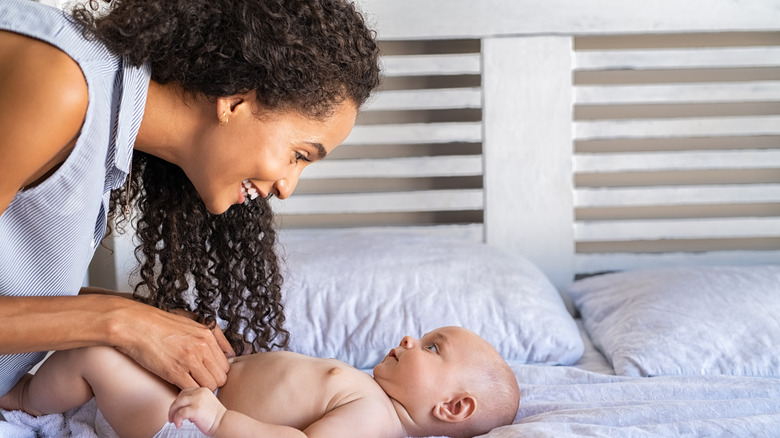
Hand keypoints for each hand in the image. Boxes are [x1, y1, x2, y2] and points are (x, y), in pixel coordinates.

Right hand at [114, 301, 234, 389]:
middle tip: (199, 380)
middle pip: (221, 377)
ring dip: (200, 388)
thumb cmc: (160, 324)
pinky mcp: (174, 371)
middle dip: (211, 382)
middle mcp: (202, 347)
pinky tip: (179, 385)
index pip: (226, 364)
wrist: (135, 325)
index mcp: (207, 335)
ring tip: (189, 383)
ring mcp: (188, 360)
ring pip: (209, 386)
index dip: (217, 371)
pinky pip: (191, 389)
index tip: (207, 373)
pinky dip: (187, 391)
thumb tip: (229, 352)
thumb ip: (213, 335)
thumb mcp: (192, 322)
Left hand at [168, 387, 226, 435]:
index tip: (177, 410)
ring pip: (177, 403)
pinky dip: (177, 420)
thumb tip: (180, 408)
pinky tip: (179, 425)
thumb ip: (195, 401)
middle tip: (171, 417)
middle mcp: (200, 392)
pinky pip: (180, 413)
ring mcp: (198, 400)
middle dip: (173, 408)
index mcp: (202, 390)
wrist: (224, 423)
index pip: (185, 391)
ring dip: (172, 413)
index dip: (179, 401)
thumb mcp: (205, 403)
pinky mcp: (195, 409)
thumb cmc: (215, 417)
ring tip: (174, 421)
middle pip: (179, 397)